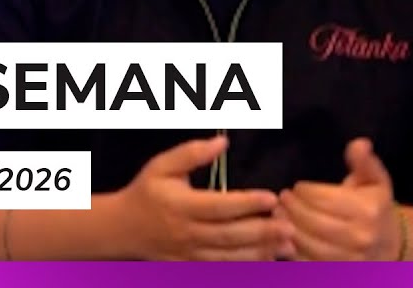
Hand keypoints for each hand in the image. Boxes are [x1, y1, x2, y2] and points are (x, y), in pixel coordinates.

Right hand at [115, 135, 295, 260]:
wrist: (122, 229)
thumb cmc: (147, 192)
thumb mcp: (162, 166)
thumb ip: (192, 153)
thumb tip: (222, 141)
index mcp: (181, 205)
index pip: (219, 206)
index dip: (247, 203)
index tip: (272, 197)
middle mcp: (187, 233)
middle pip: (230, 235)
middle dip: (262, 232)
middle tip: (290, 225)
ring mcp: (190, 254)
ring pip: (230, 257)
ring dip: (260, 252)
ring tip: (287, 244)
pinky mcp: (192, 267)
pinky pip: (223, 270)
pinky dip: (246, 266)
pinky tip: (267, 259)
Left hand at [278, 138, 400, 260]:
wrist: (391, 245)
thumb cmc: (376, 206)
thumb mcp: (375, 180)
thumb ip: (365, 161)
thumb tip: (359, 143)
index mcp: (368, 211)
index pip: (325, 199)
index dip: (306, 192)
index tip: (297, 187)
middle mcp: (360, 237)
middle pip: (313, 221)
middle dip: (293, 208)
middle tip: (282, 199)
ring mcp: (349, 259)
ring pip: (308, 243)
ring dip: (288, 227)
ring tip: (279, 214)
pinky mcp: (339, 273)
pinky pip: (308, 263)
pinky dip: (293, 250)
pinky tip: (286, 235)